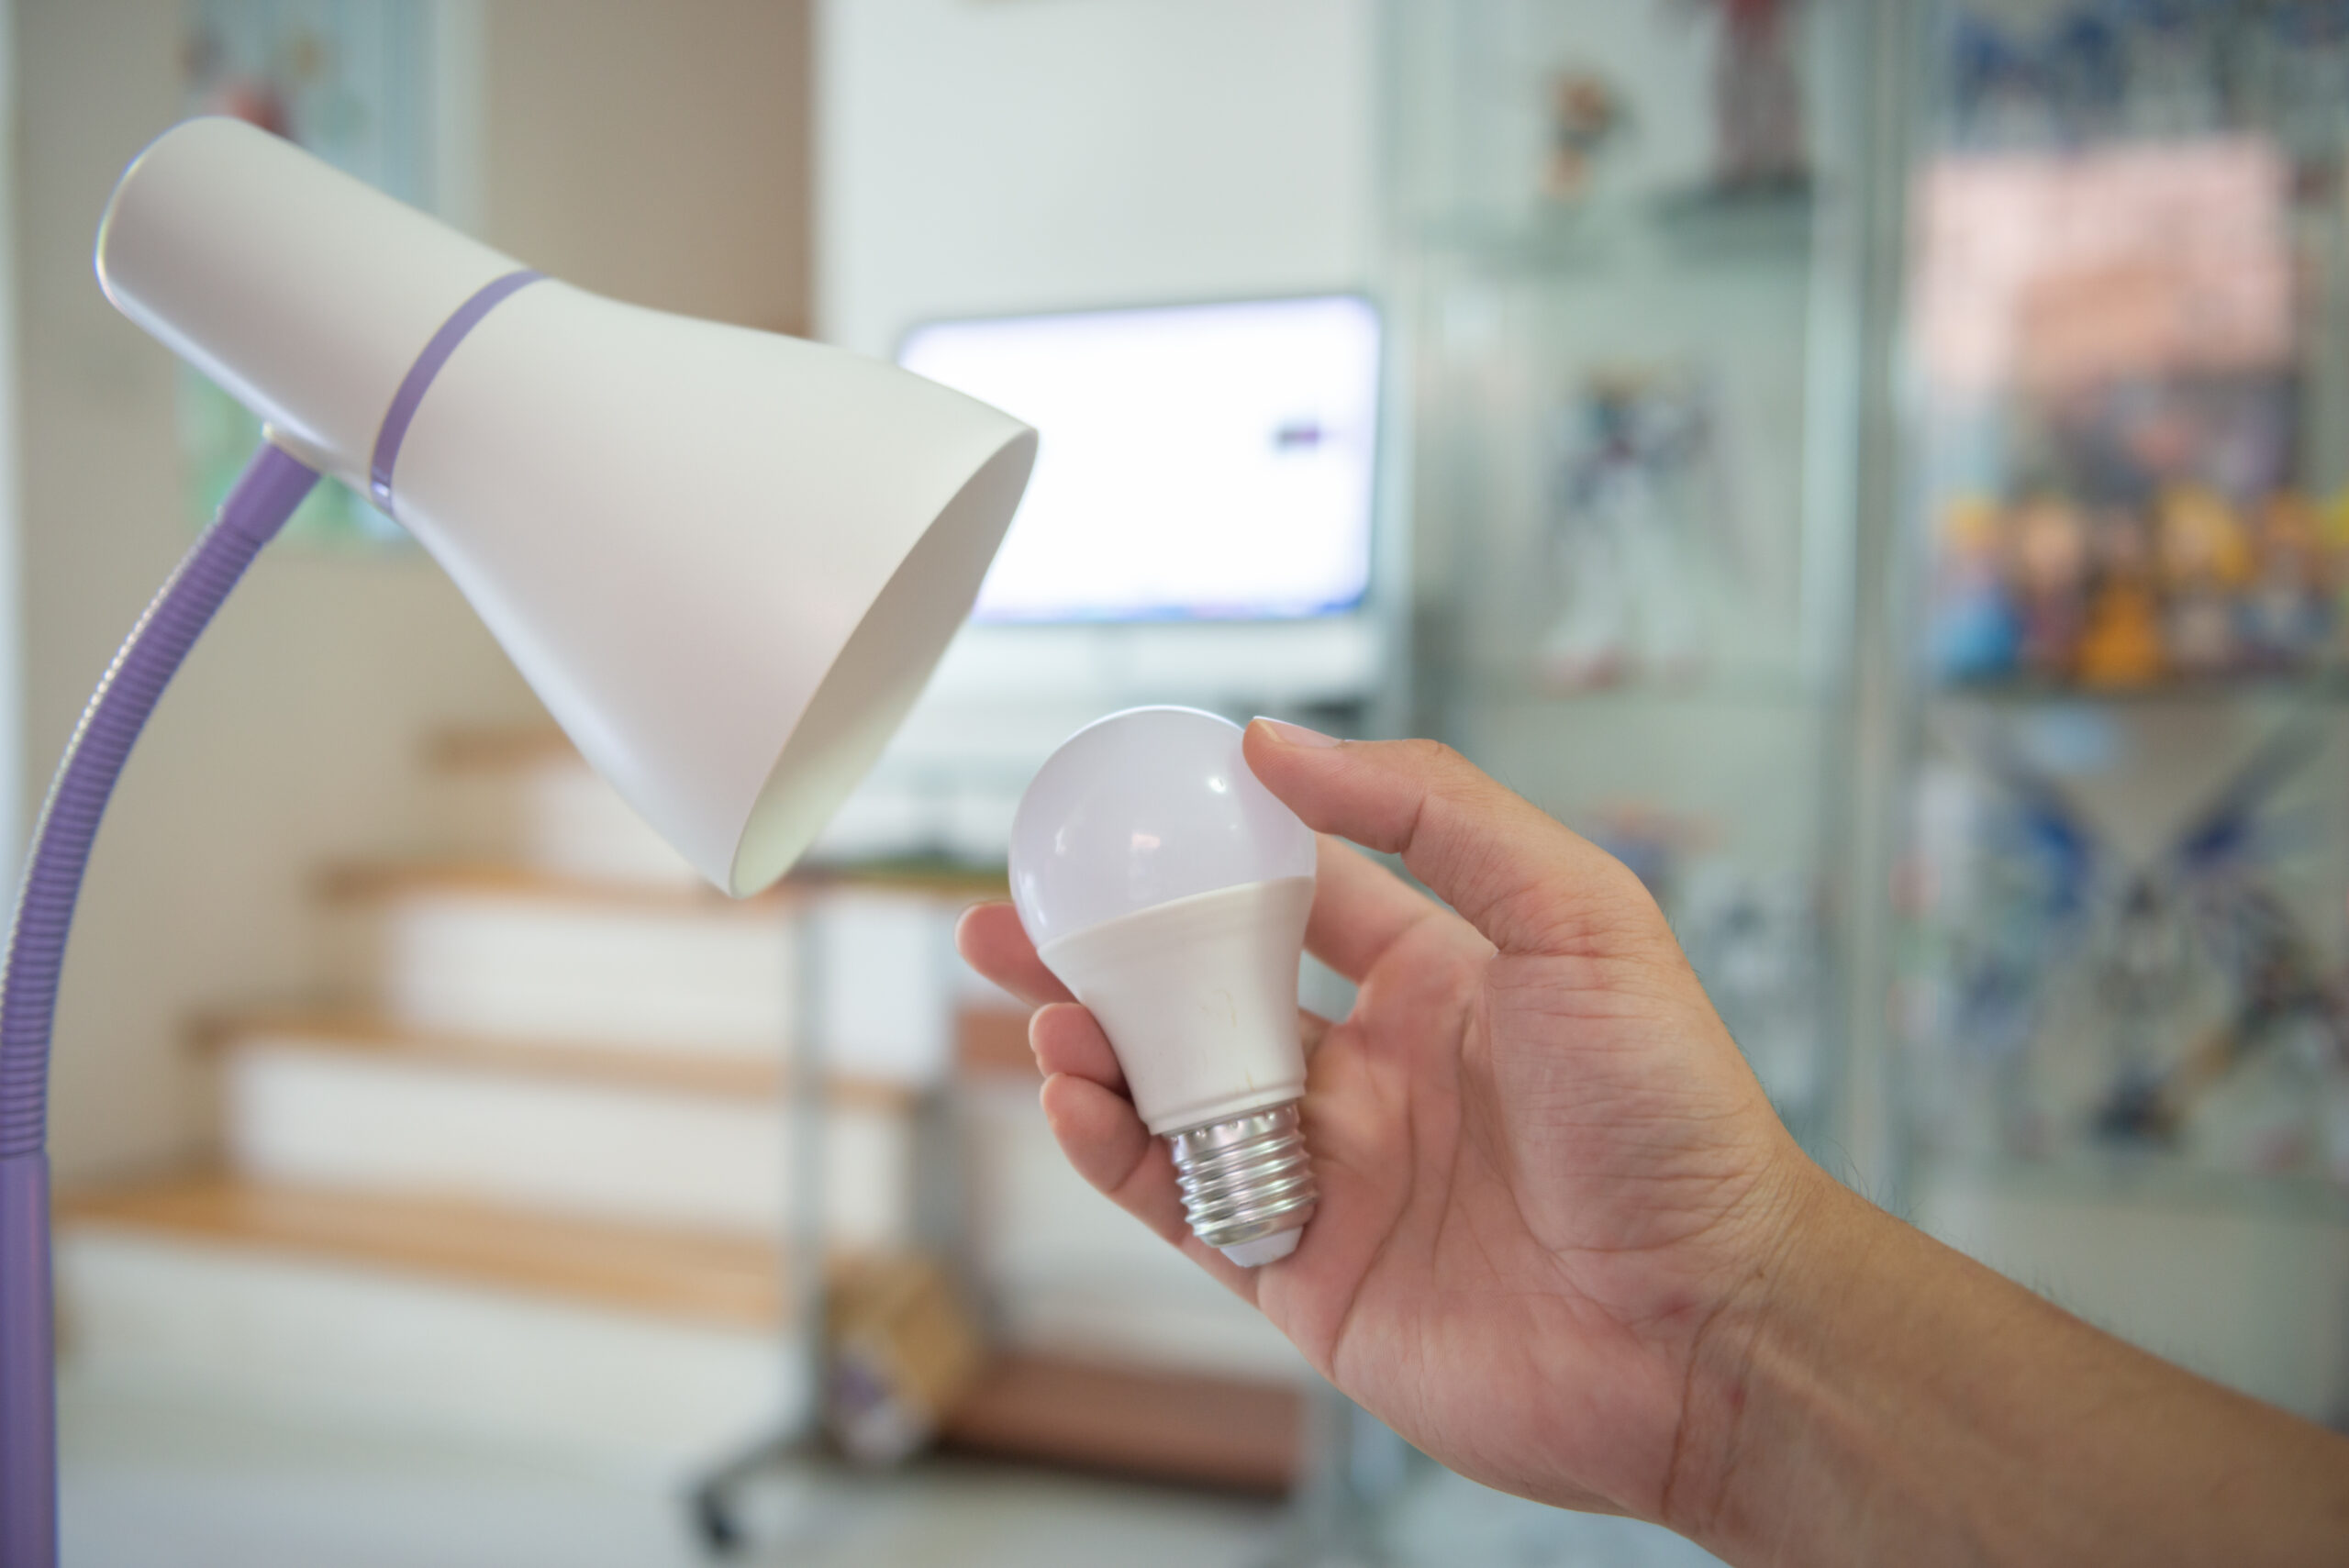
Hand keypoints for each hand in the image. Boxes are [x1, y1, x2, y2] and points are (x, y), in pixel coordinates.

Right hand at [957, 723, 1819, 1521]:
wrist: (1706, 1325)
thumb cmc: (1672, 1117)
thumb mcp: (1579, 915)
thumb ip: (1435, 816)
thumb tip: (1287, 745)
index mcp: (1437, 980)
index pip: (1295, 893)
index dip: (1210, 850)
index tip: (1127, 812)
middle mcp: (1372, 1071)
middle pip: (1203, 994)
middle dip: (1108, 952)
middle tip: (1013, 912)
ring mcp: (1331, 1173)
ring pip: (1173, 1094)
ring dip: (1091, 1044)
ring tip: (1030, 999)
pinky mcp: (1300, 1272)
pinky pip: (1177, 1200)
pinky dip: (1112, 1148)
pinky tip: (1074, 1093)